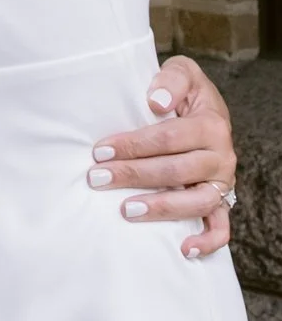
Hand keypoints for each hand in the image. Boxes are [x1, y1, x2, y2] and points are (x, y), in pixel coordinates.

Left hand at [89, 55, 236, 257]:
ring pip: (196, 202)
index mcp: (211, 124)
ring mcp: (222, 182)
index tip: (100, 150)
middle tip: (98, 178)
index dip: (133, 145)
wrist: (206, 108)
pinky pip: (221, 228)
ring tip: (125, 210)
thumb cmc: (186, 92)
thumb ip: (171, 78)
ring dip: (160, 208)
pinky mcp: (222, 201)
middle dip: (133, 175)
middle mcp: (221, 156)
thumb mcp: (184, 71)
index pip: (168, 138)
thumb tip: (155, 101)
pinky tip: (183, 249)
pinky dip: (206, 241)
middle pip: (176, 171)